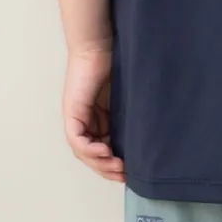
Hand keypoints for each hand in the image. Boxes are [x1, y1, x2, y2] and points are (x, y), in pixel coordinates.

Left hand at [62, 44, 123, 181]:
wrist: (101, 46)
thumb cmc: (117, 66)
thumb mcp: (126, 99)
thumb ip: (130, 117)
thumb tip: (148, 136)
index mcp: (97, 119)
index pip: (101, 150)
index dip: (112, 164)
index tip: (129, 172)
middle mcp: (84, 121)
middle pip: (90, 155)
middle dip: (107, 169)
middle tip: (124, 176)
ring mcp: (76, 117)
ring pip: (82, 151)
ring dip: (99, 163)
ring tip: (117, 166)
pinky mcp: (73, 111)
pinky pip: (77, 138)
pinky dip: (89, 149)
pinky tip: (105, 151)